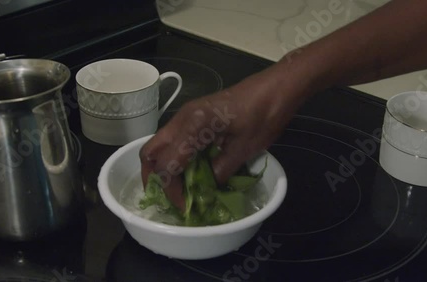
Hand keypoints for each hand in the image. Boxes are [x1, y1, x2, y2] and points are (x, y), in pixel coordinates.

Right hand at [139, 65, 307, 210]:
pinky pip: (173, 139)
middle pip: (150, 152)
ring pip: (159, 144)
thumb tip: (205, 191)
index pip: (167, 164)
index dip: (171, 190)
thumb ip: (220, 171)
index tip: (183, 206)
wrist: (275, 88)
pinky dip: (174, 156)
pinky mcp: (193, 115)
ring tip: (180, 187)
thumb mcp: (244, 149)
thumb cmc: (263, 116)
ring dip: (163, 167)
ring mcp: (185, 115)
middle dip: (154, 177)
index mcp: (192, 126)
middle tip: (170, 197)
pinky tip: (189, 169)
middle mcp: (181, 119)